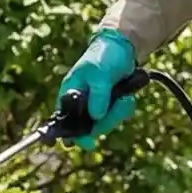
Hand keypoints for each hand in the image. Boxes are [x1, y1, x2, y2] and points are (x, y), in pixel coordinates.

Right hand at [59, 30, 139, 149]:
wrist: (123, 49)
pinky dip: (124, 110)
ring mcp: (95, 107)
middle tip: (119, 104)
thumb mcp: (99, 73)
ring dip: (117, 113)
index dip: (70, 135)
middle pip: (88, 129)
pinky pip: (116, 118)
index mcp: (69, 94)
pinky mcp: (109, 107)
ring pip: (104, 125)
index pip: (64, 121)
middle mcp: (80, 104)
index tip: (83, 143)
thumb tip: (96, 117)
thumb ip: (97, 95)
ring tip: (125, 97)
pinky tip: (127, 97)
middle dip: (105, 121)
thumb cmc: (104, 56)